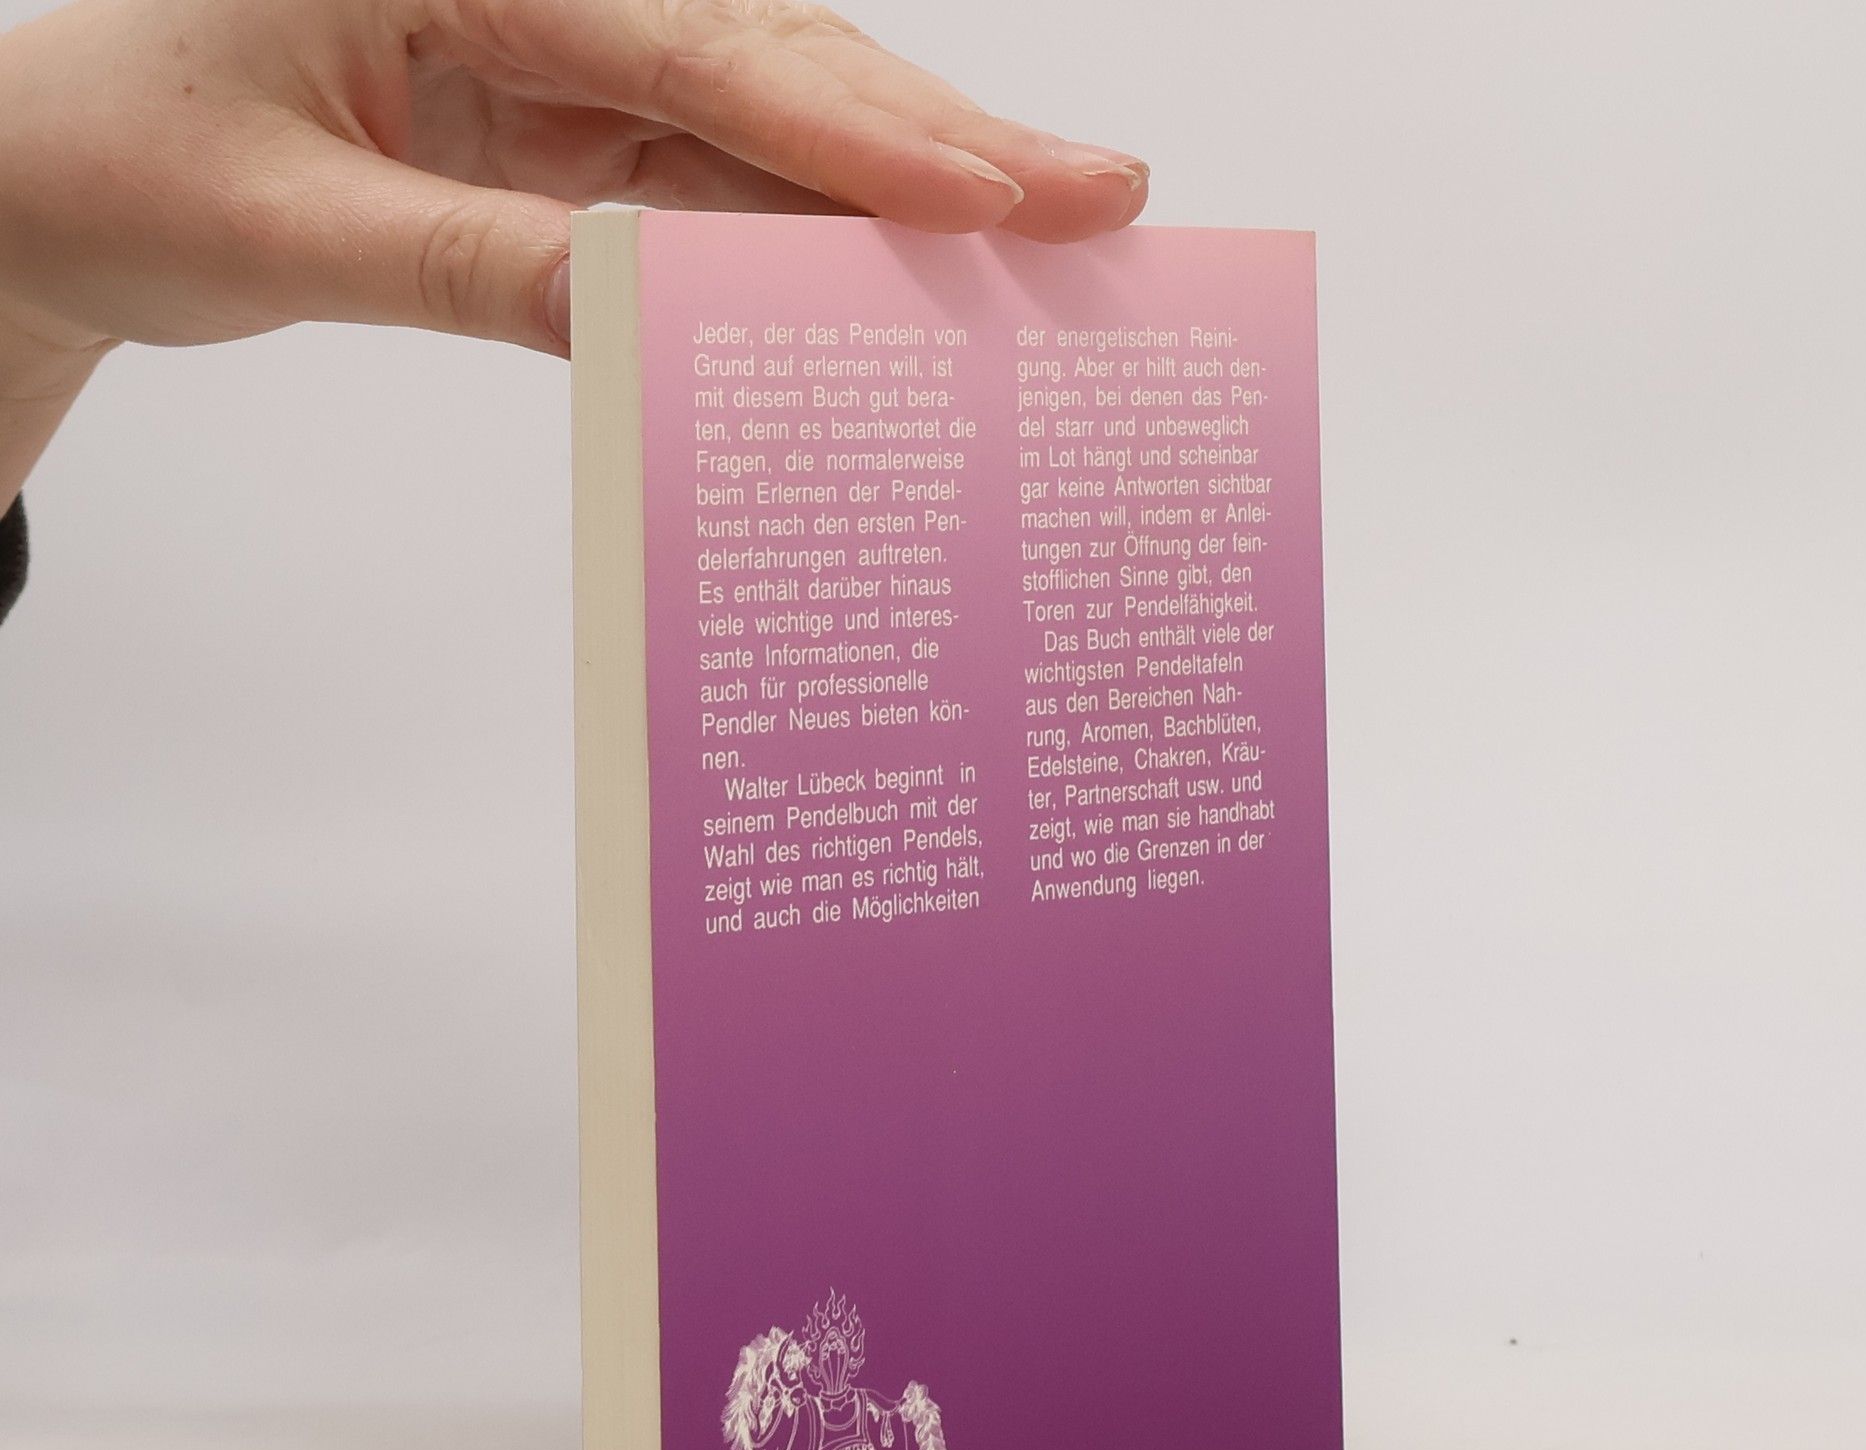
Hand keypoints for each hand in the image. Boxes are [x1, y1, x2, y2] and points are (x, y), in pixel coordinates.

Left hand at [0, 0, 1149, 366]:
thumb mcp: (289, 227)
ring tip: (1032, 264)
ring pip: (764, 131)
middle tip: (1098, 203)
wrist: (53, 187)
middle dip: (937, 145)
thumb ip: (478, 267)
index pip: (700, 46)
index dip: (863, 127)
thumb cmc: (127, 164)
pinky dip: (792, 254)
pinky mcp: (567, 139)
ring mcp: (560, 64)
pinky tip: (878, 303)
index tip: (1002, 192)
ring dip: (889, 207)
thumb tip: (652, 324)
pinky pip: (708, 194)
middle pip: (774, 65)